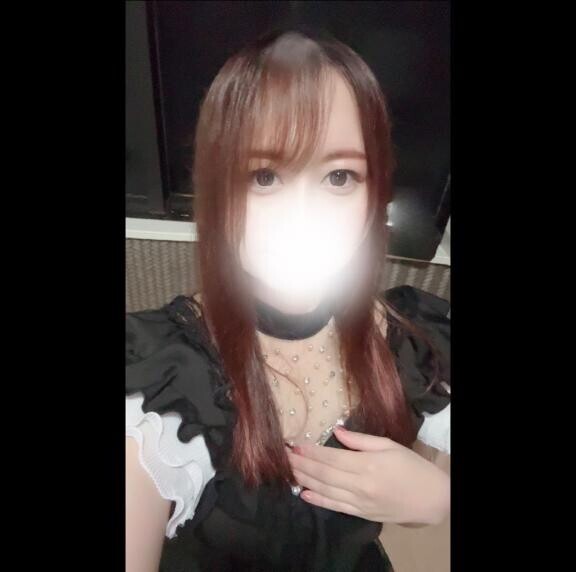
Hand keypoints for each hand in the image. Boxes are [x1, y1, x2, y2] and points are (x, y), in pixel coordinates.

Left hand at [288, 426, 449, 524]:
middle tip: (282, 454)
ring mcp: (359, 502)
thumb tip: (335, 431)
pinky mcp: (361, 514)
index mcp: (367, 465)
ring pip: (324, 490)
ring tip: (287, 470)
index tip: (293, 444)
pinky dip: (317, 501)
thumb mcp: (389, 445)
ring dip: (303, 479)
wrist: (431, 499)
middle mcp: (359, 485)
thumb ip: (361, 440)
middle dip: (300, 464)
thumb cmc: (412, 467)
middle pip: (323, 474)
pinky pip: (335, 507)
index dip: (310, 452)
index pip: (331, 458)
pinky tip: (303, 493)